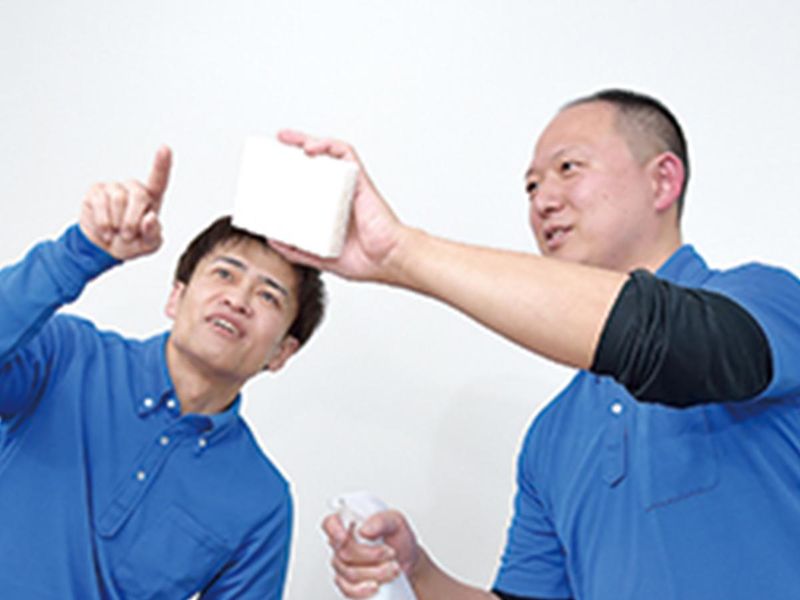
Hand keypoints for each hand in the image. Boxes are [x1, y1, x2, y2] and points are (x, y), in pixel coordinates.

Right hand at [79, 146, 171, 260]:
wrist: (104, 248)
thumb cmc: (130, 242)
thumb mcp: (149, 245)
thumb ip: (153, 233)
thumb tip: (150, 218)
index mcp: (151, 199)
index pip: (159, 179)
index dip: (162, 164)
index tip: (165, 148)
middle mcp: (133, 189)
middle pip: (139, 195)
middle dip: (133, 220)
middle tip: (127, 234)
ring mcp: (114, 188)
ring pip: (119, 200)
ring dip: (117, 223)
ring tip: (116, 231)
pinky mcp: (96, 192)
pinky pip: (101, 203)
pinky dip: (104, 222)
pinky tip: (105, 230)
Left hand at [273, 130, 405, 282]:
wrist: (388, 259)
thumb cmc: (367, 259)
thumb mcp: (322, 256)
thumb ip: (298, 250)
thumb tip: (273, 241)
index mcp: (331, 210)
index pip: (310, 183)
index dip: (293, 173)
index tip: (274, 169)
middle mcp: (340, 194)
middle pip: (317, 164)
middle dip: (296, 149)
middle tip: (277, 144)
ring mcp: (349, 186)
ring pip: (329, 154)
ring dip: (308, 141)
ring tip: (287, 138)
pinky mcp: (359, 180)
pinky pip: (345, 154)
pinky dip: (328, 146)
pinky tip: (311, 148)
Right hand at [323, 509, 421, 598]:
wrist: (408, 562)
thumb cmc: (398, 539)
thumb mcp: (396, 522)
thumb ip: (381, 521)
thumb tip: (364, 529)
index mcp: (350, 522)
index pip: (331, 523)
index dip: (333, 530)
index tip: (344, 537)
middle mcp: (343, 543)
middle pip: (343, 551)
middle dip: (371, 555)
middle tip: (390, 553)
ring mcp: (343, 564)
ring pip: (349, 572)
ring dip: (375, 572)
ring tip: (393, 567)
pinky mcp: (348, 583)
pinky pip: (348, 590)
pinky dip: (364, 589)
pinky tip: (377, 585)